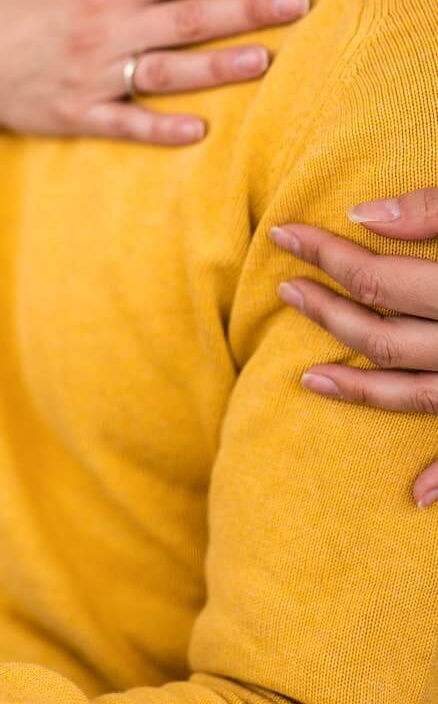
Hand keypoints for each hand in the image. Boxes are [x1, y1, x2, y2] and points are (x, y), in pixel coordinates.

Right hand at [0, 0, 312, 172]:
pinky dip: (161, 130)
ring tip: (265, 58)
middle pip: (189, 17)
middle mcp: (106, 29)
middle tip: (302, 1)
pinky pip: (126, 126)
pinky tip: (200, 130)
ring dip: (218, 67)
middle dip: (249, 7)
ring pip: (167, 72)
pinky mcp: (81, 116)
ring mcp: (94, 76)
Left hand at [270, 187, 437, 502]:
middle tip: (283, 290)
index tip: (281, 233)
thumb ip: (437, 209)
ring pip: (415, 394)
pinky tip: (415, 495)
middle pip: (384, 337)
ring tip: (310, 379)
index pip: (378, 279)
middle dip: (328, 313)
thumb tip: (364, 214)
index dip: (325, 254)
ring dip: (361, 390)